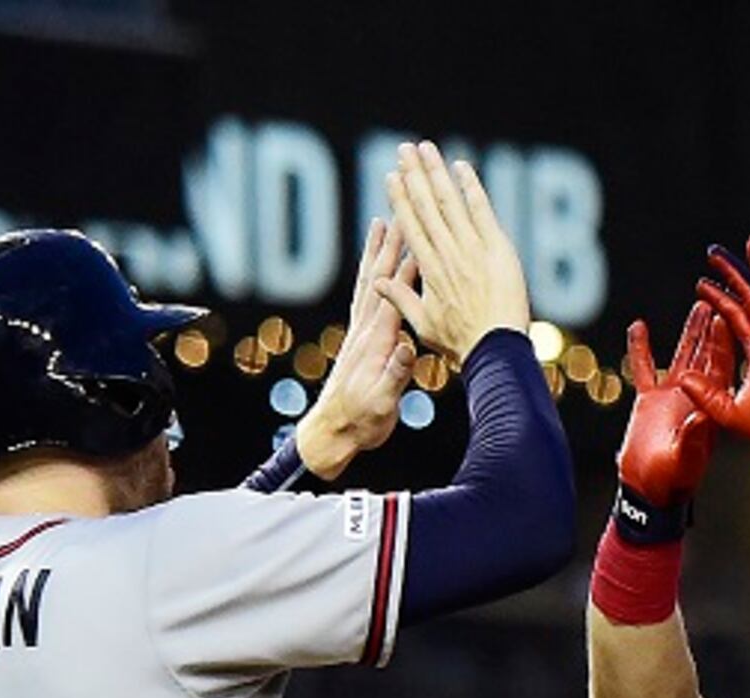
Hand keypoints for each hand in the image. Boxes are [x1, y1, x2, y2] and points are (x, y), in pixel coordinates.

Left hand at [289, 218, 416, 480]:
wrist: (333, 434)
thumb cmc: (361, 422)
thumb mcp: (382, 403)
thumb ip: (395, 374)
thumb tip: (407, 346)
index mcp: (376, 343)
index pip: (394, 296)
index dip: (406, 265)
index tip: (417, 235)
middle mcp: (365, 331)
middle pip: (380, 278)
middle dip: (391, 244)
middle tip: (400, 211)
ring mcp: (359, 333)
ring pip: (370, 281)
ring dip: (376, 251)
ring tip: (381, 221)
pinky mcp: (358, 340)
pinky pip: (365, 297)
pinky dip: (371, 274)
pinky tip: (375, 263)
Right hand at [374, 141, 531, 356]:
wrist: (494, 350)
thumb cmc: (460, 343)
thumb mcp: (423, 324)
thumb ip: (401, 298)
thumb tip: (377, 282)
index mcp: (427, 269)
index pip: (410, 225)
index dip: (400, 198)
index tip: (391, 176)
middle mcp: (446, 253)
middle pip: (426, 206)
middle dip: (413, 174)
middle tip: (404, 148)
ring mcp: (471, 248)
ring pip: (450, 202)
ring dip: (436, 172)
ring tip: (426, 148)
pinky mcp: (497, 248)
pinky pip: (482, 210)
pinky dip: (471, 187)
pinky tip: (462, 166)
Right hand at [616, 300, 729, 514]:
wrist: (646, 489)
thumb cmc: (671, 479)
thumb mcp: (685, 457)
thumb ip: (693, 437)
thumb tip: (701, 416)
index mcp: (709, 409)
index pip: (719, 370)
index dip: (722, 345)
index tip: (725, 319)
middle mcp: (694, 398)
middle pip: (705, 356)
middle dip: (712, 330)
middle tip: (717, 302)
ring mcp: (672, 396)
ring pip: (682, 355)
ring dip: (690, 331)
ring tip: (698, 305)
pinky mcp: (649, 400)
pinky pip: (644, 368)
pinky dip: (641, 348)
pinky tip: (638, 326)